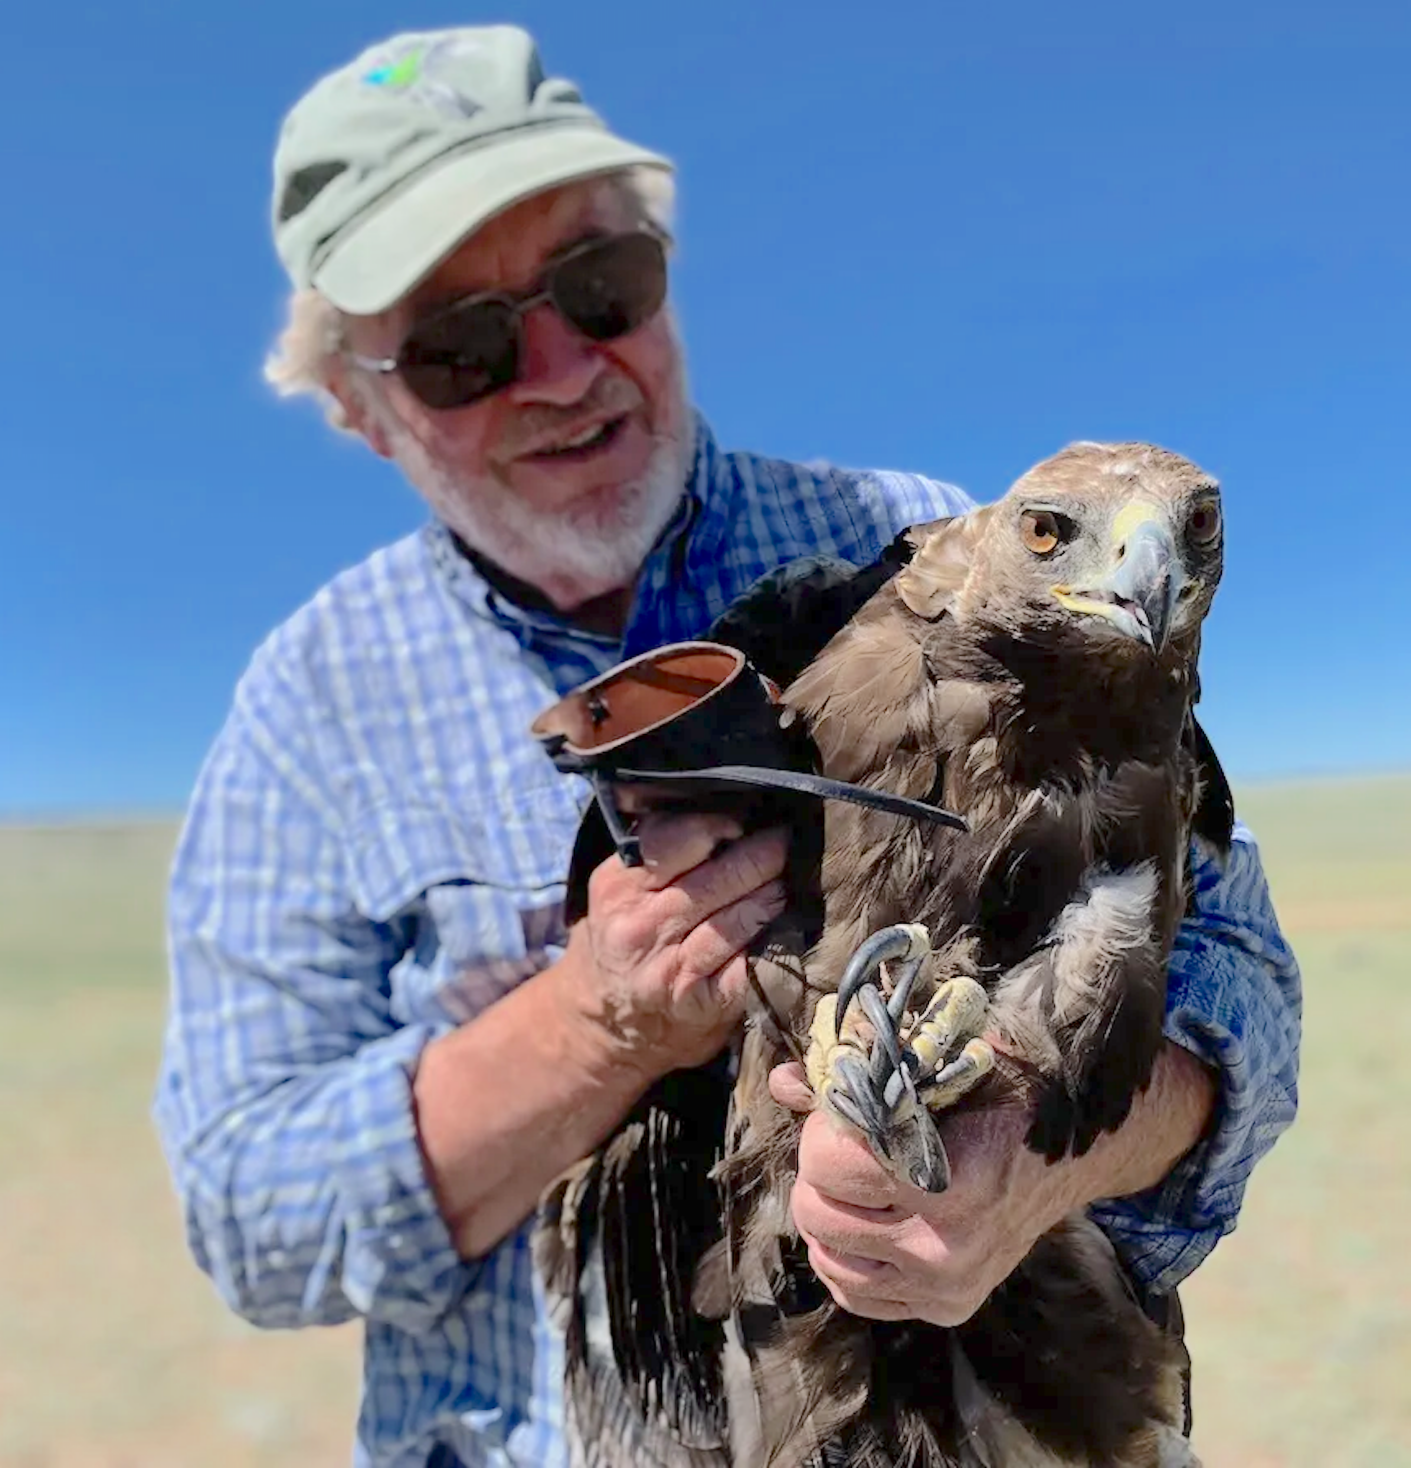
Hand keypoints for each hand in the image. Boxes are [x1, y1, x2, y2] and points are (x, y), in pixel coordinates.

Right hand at [559, 811, 788, 1078]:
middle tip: (783, 841)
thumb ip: (655, 853)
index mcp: (617, 888)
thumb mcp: (618, 891)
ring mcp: (670, 967)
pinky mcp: (700, 1002)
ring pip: (738, 917)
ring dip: (771, 894)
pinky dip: (769, 939)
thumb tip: (718, 805)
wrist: (603, 1023)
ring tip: (786, 880)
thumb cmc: (622, 939)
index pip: (676, 839)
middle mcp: (639, 927)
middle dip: (761, 855)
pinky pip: (746, 961)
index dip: (717, 825)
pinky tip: (782, 926)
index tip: (741, 821)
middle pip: (718, 877)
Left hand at [769, 1041, 1214, 1325]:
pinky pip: (855, 1294)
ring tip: (855, 1180)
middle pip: (817, 1213)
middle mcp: (947, 1245)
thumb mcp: (936, 1065)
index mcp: (950, 1177)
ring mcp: (946, 1285)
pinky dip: (844, 1256)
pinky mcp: (945, 1308)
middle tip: (844, 1142)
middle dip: (816, 1168)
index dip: (823, 1128)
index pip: (833, 1164)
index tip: (845, 1108)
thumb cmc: (999, 1093)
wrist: (1070, 1151)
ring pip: (827, 1257)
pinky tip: (865, 1221)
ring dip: (826, 1212)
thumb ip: (859, 1075)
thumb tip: (783, 1083)